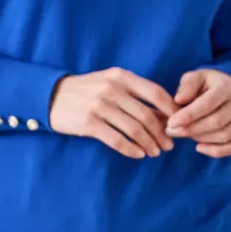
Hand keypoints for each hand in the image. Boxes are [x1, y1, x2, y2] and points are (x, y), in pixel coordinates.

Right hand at [48, 68, 178, 157]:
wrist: (51, 96)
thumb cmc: (86, 90)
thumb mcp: (110, 82)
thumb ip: (133, 93)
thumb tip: (163, 113)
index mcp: (121, 76)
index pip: (155, 93)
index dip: (171, 110)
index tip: (178, 123)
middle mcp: (112, 89)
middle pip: (147, 115)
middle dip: (161, 133)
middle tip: (168, 145)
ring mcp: (100, 106)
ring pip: (134, 130)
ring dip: (148, 144)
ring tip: (154, 152)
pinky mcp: (89, 123)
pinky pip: (117, 140)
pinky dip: (131, 149)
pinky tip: (138, 154)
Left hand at [164, 69, 230, 156]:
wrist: (230, 89)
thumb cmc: (208, 84)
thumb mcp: (196, 77)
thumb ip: (187, 86)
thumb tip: (179, 100)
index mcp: (227, 86)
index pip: (209, 103)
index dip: (189, 115)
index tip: (171, 122)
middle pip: (216, 122)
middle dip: (191, 129)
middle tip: (171, 131)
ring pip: (224, 136)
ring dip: (201, 139)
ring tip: (183, 134)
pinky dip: (215, 151)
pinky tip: (199, 148)